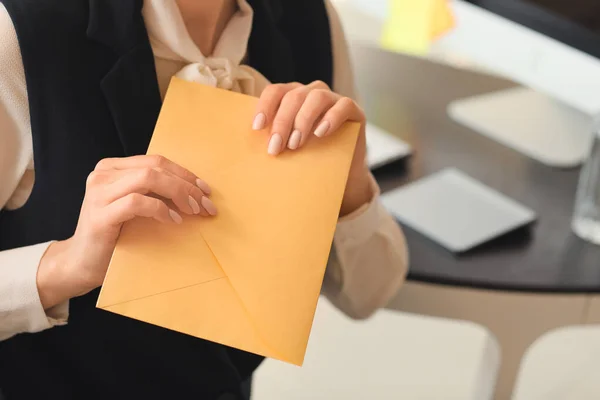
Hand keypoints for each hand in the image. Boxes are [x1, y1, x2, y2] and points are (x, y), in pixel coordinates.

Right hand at [36, 155, 216, 309]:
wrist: (82, 263)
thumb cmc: (115, 235)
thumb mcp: (136, 207)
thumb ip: (155, 192)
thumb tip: (195, 190)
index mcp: (112, 168)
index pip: (157, 161)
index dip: (185, 174)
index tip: (206, 191)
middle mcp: (102, 174)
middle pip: (155, 168)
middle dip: (186, 185)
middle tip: (206, 204)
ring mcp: (98, 192)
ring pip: (148, 178)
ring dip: (178, 194)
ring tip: (193, 211)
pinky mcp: (100, 215)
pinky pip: (137, 202)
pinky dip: (161, 209)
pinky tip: (174, 220)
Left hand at [252, 81, 371, 215]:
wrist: (340, 174)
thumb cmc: (308, 158)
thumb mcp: (287, 147)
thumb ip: (273, 139)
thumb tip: (247, 147)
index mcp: (292, 97)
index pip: (275, 91)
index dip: (265, 106)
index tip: (257, 128)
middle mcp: (312, 92)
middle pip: (293, 96)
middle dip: (282, 122)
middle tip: (275, 148)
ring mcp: (334, 99)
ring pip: (316, 97)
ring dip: (303, 120)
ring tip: (296, 144)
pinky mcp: (353, 109)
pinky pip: (343, 105)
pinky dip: (331, 118)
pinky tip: (320, 133)